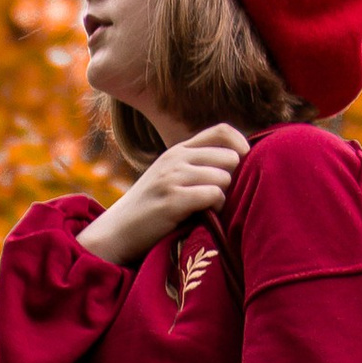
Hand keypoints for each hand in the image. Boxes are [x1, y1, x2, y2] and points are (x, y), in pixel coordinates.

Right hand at [77, 124, 247, 268]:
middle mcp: (175, 158)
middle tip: (220, 197)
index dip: (242, 145)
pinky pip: (214, 195)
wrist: (116, 232)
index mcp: (178, 150)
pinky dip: (216, 208)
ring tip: (209, 209)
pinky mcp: (172, 199)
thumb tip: (240, 163)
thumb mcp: (171, 177)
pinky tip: (205, 217)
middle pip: (230, 156)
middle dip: (234, 179)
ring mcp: (172, 177)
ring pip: (224, 177)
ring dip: (225, 197)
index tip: (245, 167)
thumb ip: (197, 166)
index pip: (222, 130)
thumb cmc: (152, 209)